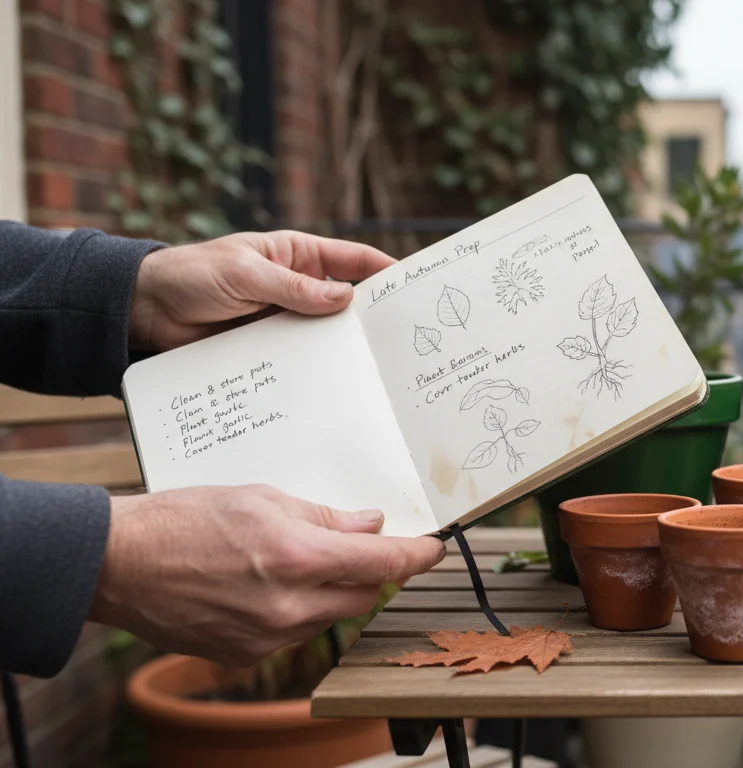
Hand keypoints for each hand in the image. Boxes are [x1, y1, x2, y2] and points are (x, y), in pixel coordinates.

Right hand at [91, 485, 445, 665]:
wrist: (118, 564)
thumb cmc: (183, 520)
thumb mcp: (262, 497)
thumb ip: (325, 517)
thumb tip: (370, 527)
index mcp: (297, 558)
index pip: (382, 564)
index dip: (416, 556)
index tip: (432, 550)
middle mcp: (288, 606)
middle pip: (361, 594)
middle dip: (366, 570)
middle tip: (352, 544)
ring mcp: (266, 638)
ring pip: (328, 615)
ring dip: (327, 591)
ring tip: (288, 560)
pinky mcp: (244, 655)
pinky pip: (293, 633)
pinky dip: (294, 610)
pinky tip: (262, 586)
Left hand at [128, 231, 395, 350]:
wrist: (146, 311)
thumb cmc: (192, 274)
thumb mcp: (244, 274)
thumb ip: (293, 288)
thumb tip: (345, 298)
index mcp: (298, 256)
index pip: (353, 260)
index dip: (386, 269)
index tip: (414, 285)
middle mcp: (299, 288)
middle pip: (348, 302)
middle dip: (372, 318)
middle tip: (401, 339)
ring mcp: (286, 320)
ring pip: (327, 335)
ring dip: (344, 349)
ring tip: (374, 369)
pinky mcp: (270, 348)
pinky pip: (300, 359)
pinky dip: (315, 370)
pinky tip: (333, 384)